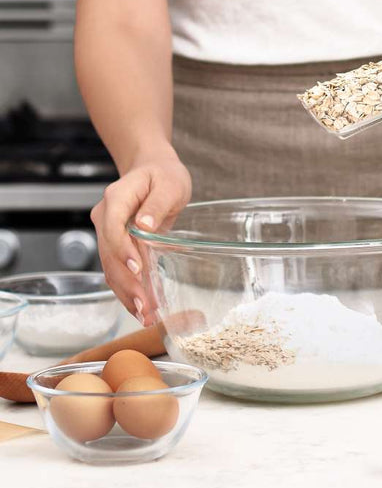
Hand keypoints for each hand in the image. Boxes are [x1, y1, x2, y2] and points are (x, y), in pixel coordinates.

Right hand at [90, 151, 190, 325]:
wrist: (153, 171)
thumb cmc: (164, 176)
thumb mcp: (169, 184)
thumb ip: (157, 204)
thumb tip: (144, 225)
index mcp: (116, 198)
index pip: (112, 227)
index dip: (123, 249)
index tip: (138, 268)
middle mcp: (105, 217)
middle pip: (110, 254)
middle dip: (127, 283)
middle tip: (146, 306)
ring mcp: (107, 233)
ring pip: (111, 268)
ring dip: (127, 294)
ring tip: (146, 316)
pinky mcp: (116, 246)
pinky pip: (118, 270)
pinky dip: (129, 291)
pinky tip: (141, 309)